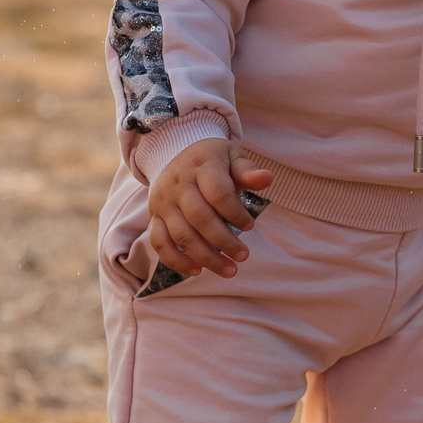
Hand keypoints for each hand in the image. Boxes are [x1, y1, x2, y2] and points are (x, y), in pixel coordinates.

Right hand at [146, 138, 274, 278]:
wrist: (174, 152)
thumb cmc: (212, 159)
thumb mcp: (232, 157)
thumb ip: (248, 171)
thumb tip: (267, 178)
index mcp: (201, 167)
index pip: (218, 194)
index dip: (235, 213)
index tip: (250, 225)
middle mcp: (178, 185)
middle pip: (200, 218)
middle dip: (224, 242)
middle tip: (243, 256)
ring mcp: (164, 202)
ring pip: (181, 234)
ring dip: (206, 257)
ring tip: (229, 270)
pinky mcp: (155, 216)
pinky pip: (159, 242)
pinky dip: (175, 260)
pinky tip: (197, 270)